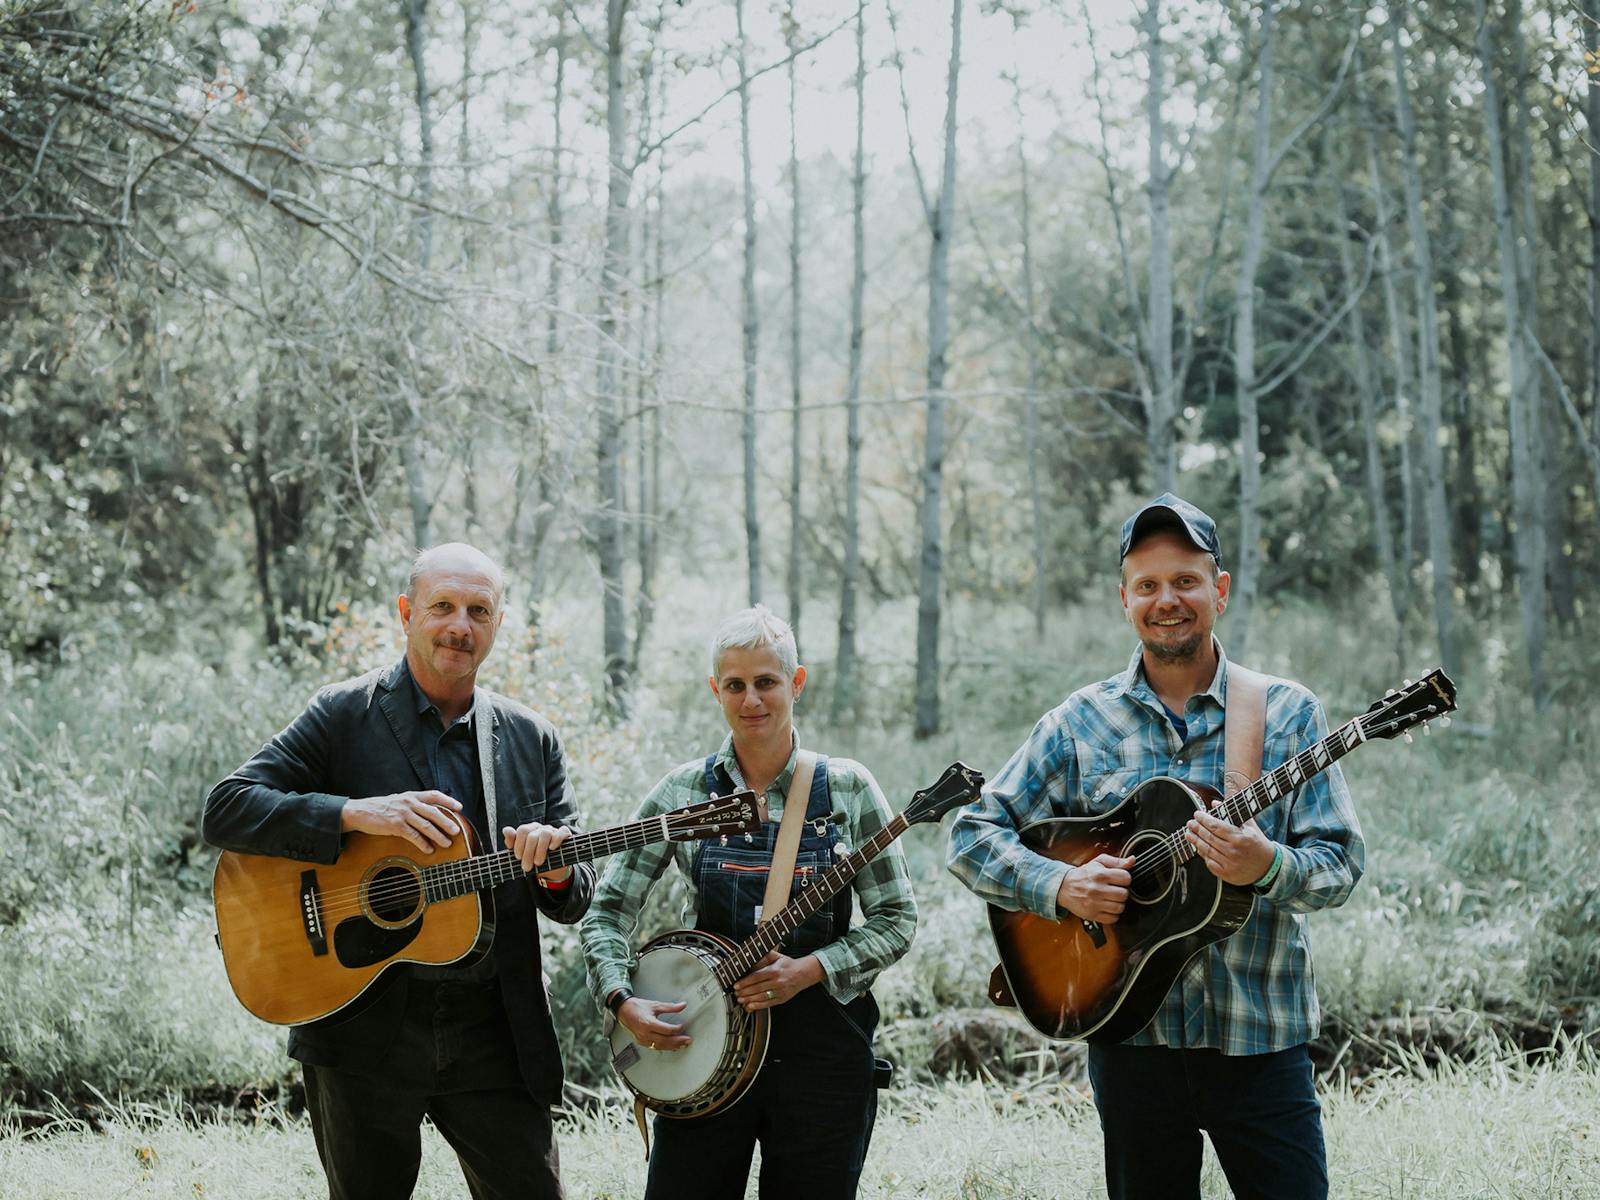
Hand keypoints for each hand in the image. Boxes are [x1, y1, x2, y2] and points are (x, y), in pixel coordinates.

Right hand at [341, 791, 461, 853]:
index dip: (448, 800)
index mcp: (411, 795)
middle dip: (447, 822)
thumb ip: (413, 803)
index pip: (434, 795)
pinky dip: (423, 844)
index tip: (459, 807)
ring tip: (447, 843)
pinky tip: (429, 849)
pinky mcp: (395, 825)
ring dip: (438, 835)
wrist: (360, 811)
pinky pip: (413, 836)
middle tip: (456, 830)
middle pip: (433, 812)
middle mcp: (409, 803)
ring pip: (426, 825)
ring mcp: (402, 814)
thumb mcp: (399, 800)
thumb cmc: (380, 807)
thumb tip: (430, 811)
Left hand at [503, 822, 572, 883]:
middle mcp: (540, 828)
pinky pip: (561, 832)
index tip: (517, 857)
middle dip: (528, 853)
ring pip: (545, 834)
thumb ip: (512, 841)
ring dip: (540, 850)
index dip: (519, 844)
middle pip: (532, 835)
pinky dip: (556, 839)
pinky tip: (552, 848)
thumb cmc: (533, 858)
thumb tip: (506, 830)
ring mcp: (552, 830)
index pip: (523, 830)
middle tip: (526, 867)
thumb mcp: (521, 853)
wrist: (551, 868)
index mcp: (529, 830)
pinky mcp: (564, 835)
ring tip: (538, 863)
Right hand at [617, 996, 691, 1051]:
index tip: (682, 1027)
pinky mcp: (642, 1042)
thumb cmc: (638, 1007)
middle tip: (688, 1041)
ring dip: (673, 1046)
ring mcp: (643, 1040)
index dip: (676, 1029)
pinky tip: (672, 1047)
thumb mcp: (655, 1005)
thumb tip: (682, 1005)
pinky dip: (665, 1047)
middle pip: (665, 1040)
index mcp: (648, 1023)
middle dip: (678, 1041)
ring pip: (660, 1046)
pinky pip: (655, 1047)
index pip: (666, 1030)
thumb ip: (670, 1007)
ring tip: (683, 1045)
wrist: (624, 1011)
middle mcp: (645, 1033)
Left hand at [732, 950, 823, 1011]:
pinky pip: (768, 1004)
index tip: (736, 985)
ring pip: (762, 997)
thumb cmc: (789, 965)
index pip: (757, 977)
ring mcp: (780, 991)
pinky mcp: (781, 999)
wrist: (804, 974)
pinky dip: (758, 1006)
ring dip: (749, 1000)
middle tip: (736, 994)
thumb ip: (765, 954)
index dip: (745, 982)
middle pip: (758, 988)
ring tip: (740, 1000)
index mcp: (775, 970)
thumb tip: (752, 951)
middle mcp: (777, 982)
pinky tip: (750, 1006)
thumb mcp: (778, 956)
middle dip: (745, 992)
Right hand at [1056, 853, 1134, 923]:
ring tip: (1112, 899)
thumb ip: (1116, 861)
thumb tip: (1132, 860)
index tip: (1120, 880)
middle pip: (1124, 894)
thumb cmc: (1082, 875)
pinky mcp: (1093, 915)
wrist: (1063, 887)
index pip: (1126, 878)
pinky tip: (1107, 907)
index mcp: (1100, 874)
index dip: (1125, 878)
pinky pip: (1113, 919)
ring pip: (1120, 908)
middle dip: (1122, 892)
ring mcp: (1095, 903)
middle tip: (1115, 890)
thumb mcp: (1098, 862)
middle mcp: (1098, 889)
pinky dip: (1112, 914)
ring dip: (1118, 904)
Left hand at [1185, 805, 1274, 885]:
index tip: (1197, 814)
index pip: (1216, 826)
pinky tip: (1198, 847)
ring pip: (1207, 850)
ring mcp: (1230, 864)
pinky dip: (1203, 854)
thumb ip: (1232, 813)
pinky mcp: (1227, 874)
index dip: (1204, 819)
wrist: (1268, 866)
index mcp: (1240, 837)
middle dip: (1197, 828)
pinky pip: (1210, 863)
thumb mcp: (1249, 826)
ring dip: (1195, 841)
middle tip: (1190, 823)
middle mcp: (1234, 851)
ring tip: (1189, 834)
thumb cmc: (1257, 843)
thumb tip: (1214, 803)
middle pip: (1209, 837)